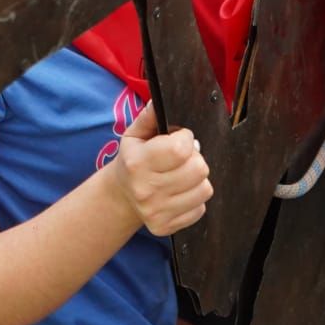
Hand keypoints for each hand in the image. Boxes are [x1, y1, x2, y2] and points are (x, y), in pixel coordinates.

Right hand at [111, 103, 212, 235]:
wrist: (120, 196)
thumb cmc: (133, 159)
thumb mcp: (134, 135)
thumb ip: (149, 116)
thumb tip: (159, 97)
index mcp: (138, 163)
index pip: (180, 149)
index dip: (185, 138)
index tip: (178, 138)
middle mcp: (146, 190)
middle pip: (198, 169)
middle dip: (194, 158)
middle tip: (182, 158)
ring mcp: (156, 212)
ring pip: (204, 189)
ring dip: (197, 179)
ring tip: (182, 174)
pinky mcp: (165, 227)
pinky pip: (200, 208)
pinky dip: (194, 198)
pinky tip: (180, 192)